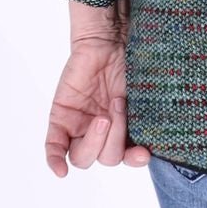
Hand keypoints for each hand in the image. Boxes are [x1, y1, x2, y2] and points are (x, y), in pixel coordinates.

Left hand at [44, 32, 152, 177]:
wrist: (110, 37)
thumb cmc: (131, 60)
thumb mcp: (144, 93)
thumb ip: (146, 118)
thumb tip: (153, 145)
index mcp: (125, 129)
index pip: (127, 158)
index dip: (134, 161)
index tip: (143, 153)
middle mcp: (102, 132)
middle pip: (107, 159)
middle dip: (115, 138)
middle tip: (118, 107)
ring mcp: (80, 126)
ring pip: (83, 158)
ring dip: (97, 139)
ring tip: (106, 111)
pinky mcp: (60, 117)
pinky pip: (54, 147)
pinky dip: (56, 160)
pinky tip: (60, 170)